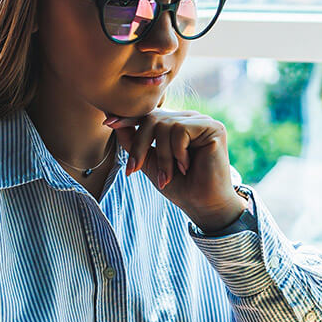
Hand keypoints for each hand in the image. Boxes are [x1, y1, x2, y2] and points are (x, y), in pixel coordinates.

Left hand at [104, 109, 246, 231]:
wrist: (202, 205)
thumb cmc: (179, 186)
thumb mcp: (149, 163)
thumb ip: (134, 143)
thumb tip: (114, 123)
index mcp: (176, 124)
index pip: (148, 116)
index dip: (128, 119)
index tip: (108, 123)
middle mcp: (189, 119)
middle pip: (152, 119)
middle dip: (140, 146)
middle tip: (135, 169)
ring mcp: (202, 121)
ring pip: (165, 126)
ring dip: (162, 156)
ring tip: (167, 176)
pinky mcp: (213, 127)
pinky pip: (181, 130)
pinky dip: (177, 153)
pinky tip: (187, 167)